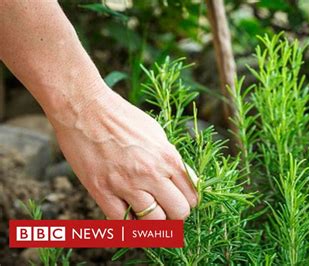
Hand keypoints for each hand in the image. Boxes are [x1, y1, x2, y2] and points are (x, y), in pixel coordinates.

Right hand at [49, 86, 197, 219]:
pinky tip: (127, 216)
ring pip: (153, 222)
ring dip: (152, 223)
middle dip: (174, 216)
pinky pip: (122, 222)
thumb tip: (184, 180)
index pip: (192, 195)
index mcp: (168, 158)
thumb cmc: (122, 117)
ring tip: (146, 215)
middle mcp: (152, 173)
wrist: (85, 108)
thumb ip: (171, 160)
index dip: (187, 202)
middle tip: (165, 211)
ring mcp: (127, 184)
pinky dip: (127, 225)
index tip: (179, 202)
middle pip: (179, 213)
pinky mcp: (102, 191)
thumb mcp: (157, 134)